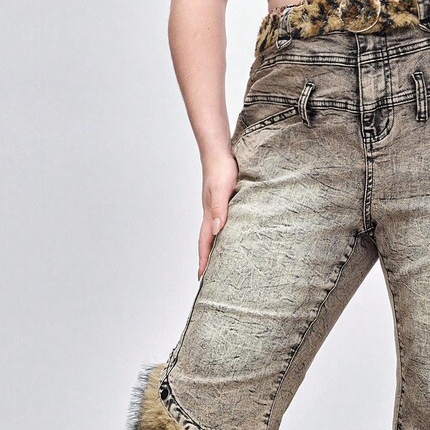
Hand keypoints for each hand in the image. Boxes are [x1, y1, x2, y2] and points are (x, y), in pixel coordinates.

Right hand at [198, 148, 237, 279]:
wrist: (218, 151)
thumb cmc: (222, 168)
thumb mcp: (222, 189)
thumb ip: (219, 209)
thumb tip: (217, 230)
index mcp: (209, 214)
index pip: (205, 242)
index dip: (204, 260)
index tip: (202, 277)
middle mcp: (210, 214)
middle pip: (206, 241)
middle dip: (206, 259)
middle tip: (207, 277)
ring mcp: (214, 208)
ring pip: (212, 233)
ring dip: (213, 248)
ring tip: (217, 262)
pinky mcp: (221, 202)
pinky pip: (220, 224)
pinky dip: (221, 235)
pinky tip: (228, 236)